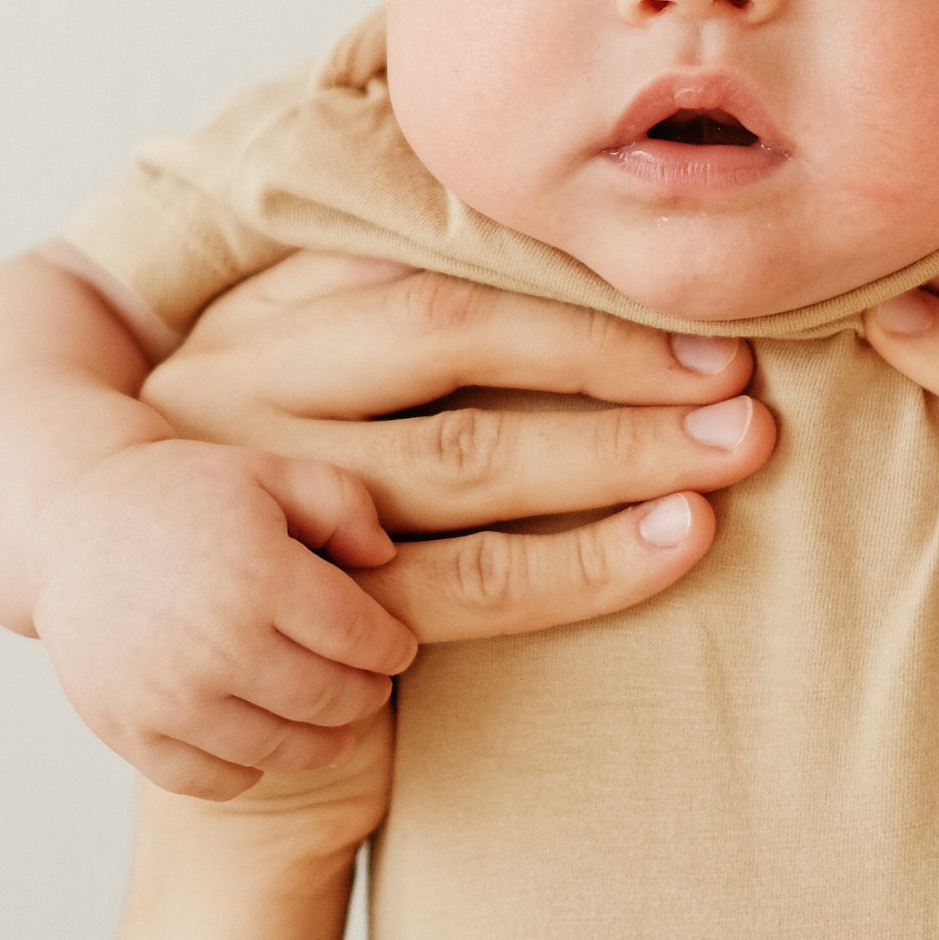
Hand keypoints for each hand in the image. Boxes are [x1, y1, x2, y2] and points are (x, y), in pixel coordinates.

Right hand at [41, 257, 773, 814]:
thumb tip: (563, 241)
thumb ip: (395, 315)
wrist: (202, 698)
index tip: (686, 296)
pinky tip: (672, 544)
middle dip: (607, 352)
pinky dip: (586, 566)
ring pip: (469, 461)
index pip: (426, 266)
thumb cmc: (295, 527)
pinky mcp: (322, 618)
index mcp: (259, 320)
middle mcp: (251, 399)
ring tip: (728, 453)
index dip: (560, 279)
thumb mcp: (319, 395)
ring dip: (617, 454)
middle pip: (450, 343)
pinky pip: (471, 585)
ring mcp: (280, 510)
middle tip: (736, 376)